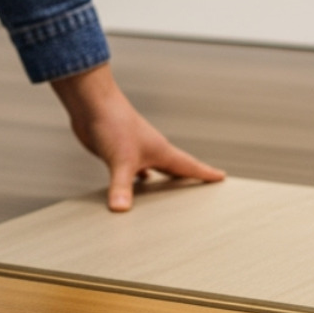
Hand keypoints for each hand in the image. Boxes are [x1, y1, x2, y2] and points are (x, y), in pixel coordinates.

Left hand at [51, 63, 223, 210]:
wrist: (92, 103)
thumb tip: (120, 209)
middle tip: (203, 184)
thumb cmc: (113, 122)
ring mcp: (135, 149)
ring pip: (155, 168)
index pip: (189, 164)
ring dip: (163, 179)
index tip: (221, 177)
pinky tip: (135, 182)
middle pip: (175, 167)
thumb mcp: (121, 160)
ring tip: (171, 191)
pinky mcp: (118, 150)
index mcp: (160, 151)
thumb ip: (122, 186)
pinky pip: (133, 168)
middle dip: (188, 177)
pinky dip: (137, 177)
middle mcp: (151, 150)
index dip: (206, 172)